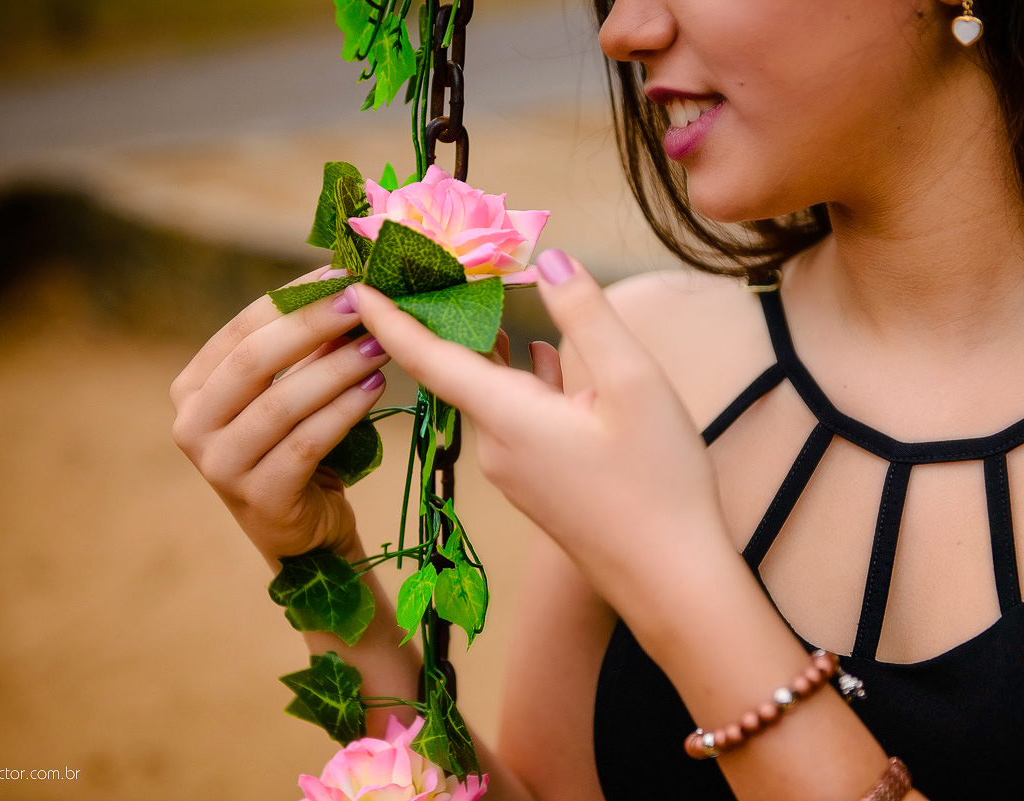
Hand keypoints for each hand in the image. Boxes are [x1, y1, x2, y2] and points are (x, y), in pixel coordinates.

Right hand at [170, 267, 390, 560]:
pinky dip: (344, 411)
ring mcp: (219, 466)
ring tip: (381, 344)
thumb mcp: (291, 391)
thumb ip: (305, 347)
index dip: (292, 297)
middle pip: (254, 361)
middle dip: (313, 324)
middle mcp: (192, 425)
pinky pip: (307, 443)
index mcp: (193, 388)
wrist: (306, 532)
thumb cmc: (297, 449)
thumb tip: (347, 280)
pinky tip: (376, 388)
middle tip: (363, 299)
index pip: (241, 329)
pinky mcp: (259, 499)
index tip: (341, 271)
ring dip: (337, 368)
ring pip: (282, 403)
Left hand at [346, 250, 727, 608]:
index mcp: (506, 416)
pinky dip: (518, 377)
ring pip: (487, 389)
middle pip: (453, 366)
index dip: (387, 314)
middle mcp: (496, 443)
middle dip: (441, 311)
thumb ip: (587, 315)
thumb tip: (550, 257)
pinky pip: (512, 415)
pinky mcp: (536, 482)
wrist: (671, 583)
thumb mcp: (634, 383)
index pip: (425, 355)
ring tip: (486, 291)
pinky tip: (541, 355)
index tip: (352, 279)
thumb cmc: (659, 484)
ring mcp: (514, 468)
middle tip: (435, 258)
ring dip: (485, 341)